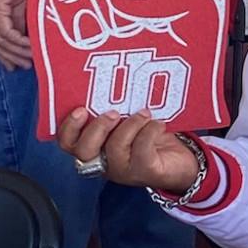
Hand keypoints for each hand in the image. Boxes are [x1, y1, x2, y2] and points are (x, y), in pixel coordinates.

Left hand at [0, 0, 32, 69]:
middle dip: (12, 59)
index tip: (17, 65)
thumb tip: (27, 35)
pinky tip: (29, 45)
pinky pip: (6, 32)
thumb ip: (21, 19)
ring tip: (32, 58)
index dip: (6, 56)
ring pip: (2, 42)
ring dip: (18, 52)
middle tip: (26, 66)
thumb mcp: (19, 1)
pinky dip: (18, 41)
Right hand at [57, 106, 200, 193]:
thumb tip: (110, 75)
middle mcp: (103, 161)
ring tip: (144, 112)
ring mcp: (123, 169)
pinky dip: (149, 132)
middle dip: (96, 127)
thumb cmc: (147, 135)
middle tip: (113, 113)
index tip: (80, 109)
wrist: (179, 161)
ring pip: (113, 148)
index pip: (68, 143)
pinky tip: (158, 123)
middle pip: (83, 151)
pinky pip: (141, 151)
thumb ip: (113, 106)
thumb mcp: (127, 118)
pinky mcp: (145, 171)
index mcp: (93, 147)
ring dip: (129, 125)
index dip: (69, 127)